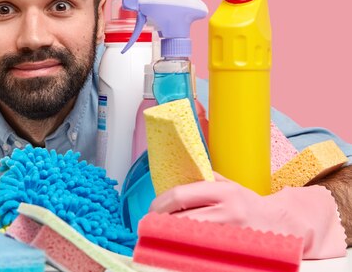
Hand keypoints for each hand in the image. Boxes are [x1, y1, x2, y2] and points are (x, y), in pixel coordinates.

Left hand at [149, 173, 346, 258]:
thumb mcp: (229, 185)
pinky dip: (186, 252)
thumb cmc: (249, 204)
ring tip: (159, 237)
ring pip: (189, 238)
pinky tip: (177, 250)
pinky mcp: (234, 253)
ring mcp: (232, 235)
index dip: (159, 203)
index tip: (151, 209)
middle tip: (149, 226)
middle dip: (160, 223)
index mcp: (225, 192)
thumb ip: (204, 181)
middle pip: (182, 219)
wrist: (284, 226)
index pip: (181, 195)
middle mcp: (229, 213)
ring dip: (169, 239)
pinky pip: (202, 254)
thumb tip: (171, 179)